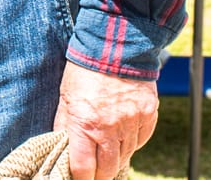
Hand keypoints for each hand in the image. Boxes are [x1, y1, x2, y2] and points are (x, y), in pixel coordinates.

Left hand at [53, 60, 156, 179]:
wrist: (116, 44)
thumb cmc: (85, 70)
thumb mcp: (66, 97)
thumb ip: (65, 125)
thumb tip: (62, 147)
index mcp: (85, 124)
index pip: (84, 168)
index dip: (80, 178)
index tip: (78, 178)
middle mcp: (110, 128)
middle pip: (107, 170)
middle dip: (99, 175)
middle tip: (94, 173)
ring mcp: (132, 123)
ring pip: (125, 157)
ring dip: (115, 158)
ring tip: (107, 153)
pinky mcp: (148, 116)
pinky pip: (140, 141)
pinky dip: (131, 143)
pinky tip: (122, 138)